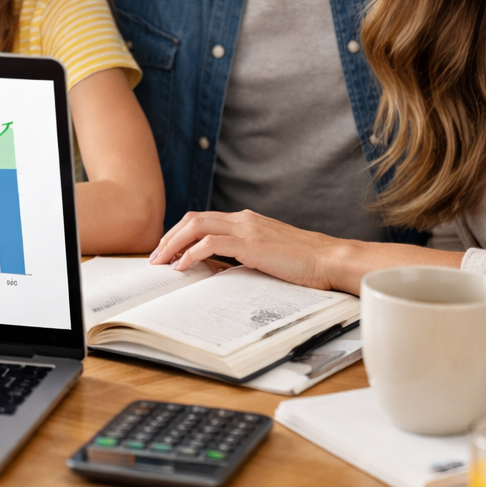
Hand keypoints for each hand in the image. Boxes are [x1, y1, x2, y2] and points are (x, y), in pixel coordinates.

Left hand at [151, 209, 465, 294]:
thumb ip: (244, 255)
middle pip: (192, 218)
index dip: (180, 234)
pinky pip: (210, 243)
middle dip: (168, 237)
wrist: (331, 259)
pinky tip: (183, 267)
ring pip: (196, 225)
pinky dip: (192, 253)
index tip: (166, 252)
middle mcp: (242, 218)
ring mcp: (246, 227)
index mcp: (246, 220)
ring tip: (160, 263)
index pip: (203, 220)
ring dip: (173, 243)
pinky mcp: (250, 242)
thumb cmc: (304, 263)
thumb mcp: (267, 256)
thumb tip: (218, 269)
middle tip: (154, 258)